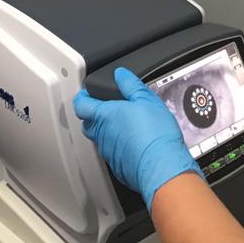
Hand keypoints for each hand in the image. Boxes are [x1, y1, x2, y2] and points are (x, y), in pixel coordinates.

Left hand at [74, 67, 202, 208]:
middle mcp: (102, 134)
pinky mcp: (117, 166)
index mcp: (105, 115)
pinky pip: (112, 154)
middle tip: (107, 109)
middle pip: (88, 123)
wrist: (162, 168)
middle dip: (93, 115)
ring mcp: (108, 152)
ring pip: (100, 139)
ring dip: (107, 132)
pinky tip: (133, 144)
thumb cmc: (155, 135)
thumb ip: (130, 85)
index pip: (81, 104)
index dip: (82, 97)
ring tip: (124, 126)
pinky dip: (118, 147)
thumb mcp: (147, 100)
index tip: (86, 94)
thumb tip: (120, 75)